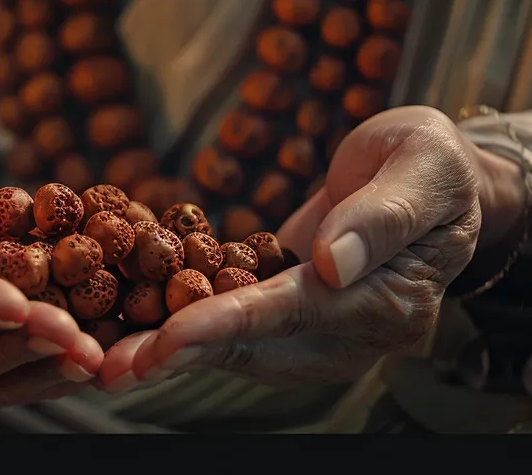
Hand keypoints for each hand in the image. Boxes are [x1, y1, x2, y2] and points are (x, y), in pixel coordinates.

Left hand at [100, 106, 488, 389]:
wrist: (434, 178)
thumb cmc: (434, 165)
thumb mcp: (425, 168)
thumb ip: (381, 215)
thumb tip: (331, 263)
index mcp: (389, 301)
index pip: (295, 312)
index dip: (228, 323)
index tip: (170, 336)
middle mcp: (350, 334)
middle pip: (253, 346)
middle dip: (175, 355)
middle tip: (106, 365)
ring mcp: (318, 335)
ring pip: (232, 348)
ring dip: (163, 354)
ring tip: (97, 358)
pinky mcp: (287, 320)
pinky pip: (226, 328)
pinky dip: (173, 330)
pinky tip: (120, 327)